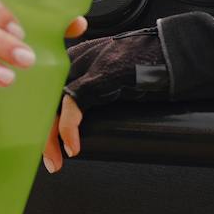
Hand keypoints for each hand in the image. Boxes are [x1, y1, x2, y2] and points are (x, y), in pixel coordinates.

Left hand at [44, 25, 167, 173]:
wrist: (173, 53)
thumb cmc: (149, 65)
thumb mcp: (113, 77)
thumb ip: (94, 88)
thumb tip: (82, 118)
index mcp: (76, 58)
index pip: (45, 88)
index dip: (40, 113)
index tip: (42, 137)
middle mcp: (75, 59)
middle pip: (42, 96)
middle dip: (40, 129)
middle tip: (47, 155)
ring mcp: (84, 66)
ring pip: (51, 103)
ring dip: (50, 137)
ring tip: (55, 160)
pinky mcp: (98, 77)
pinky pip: (72, 106)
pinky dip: (68, 130)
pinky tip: (72, 147)